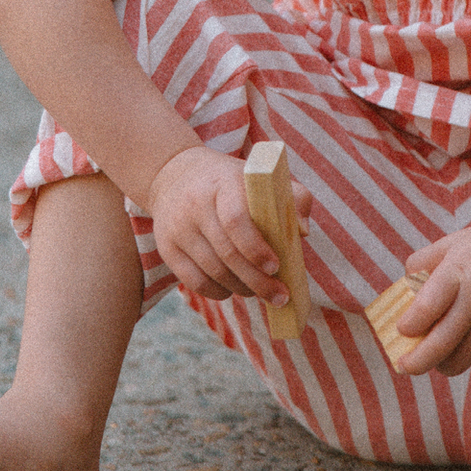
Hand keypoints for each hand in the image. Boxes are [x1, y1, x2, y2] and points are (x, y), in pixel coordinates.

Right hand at [147, 145, 313, 304]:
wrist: (176, 175)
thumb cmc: (231, 181)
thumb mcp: (260, 177)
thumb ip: (293, 196)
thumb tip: (303, 232)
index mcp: (223, 183)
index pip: (236, 220)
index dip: (256, 248)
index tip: (276, 267)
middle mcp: (196, 205)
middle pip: (226, 253)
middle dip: (257, 280)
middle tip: (280, 295)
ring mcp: (178, 228)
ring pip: (212, 271)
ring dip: (241, 288)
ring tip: (260, 290)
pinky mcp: (167, 248)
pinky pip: (194, 282)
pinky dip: (218, 292)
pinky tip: (233, 289)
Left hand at [393, 211, 470, 376]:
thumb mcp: (458, 241)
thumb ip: (425, 261)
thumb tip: (401, 290)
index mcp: (458, 271)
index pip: (425, 308)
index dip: (408, 326)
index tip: (401, 330)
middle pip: (437, 346)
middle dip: (415, 363)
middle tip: (404, 366)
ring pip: (459, 361)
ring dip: (444, 362)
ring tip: (440, 354)